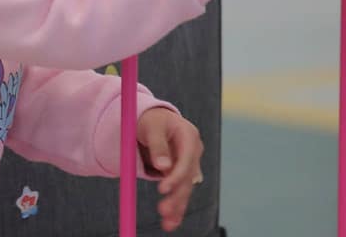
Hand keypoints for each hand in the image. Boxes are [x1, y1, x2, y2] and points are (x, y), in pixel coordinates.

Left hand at [136, 108, 203, 232]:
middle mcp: (193, 152)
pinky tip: (171, 222)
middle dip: (176, 196)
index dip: (176, 175)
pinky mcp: (183, 175)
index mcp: (189, 135)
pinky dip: (177, 207)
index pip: (187, 158)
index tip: (162, 189)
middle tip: (163, 210)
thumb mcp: (152, 128)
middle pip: (188, 177)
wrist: (155, 122)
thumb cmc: (152, 121)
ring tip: (167, 224)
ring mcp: (190, 164)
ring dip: (177, 206)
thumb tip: (162, 166)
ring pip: (185, 188)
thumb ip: (158, 145)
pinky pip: (180, 192)